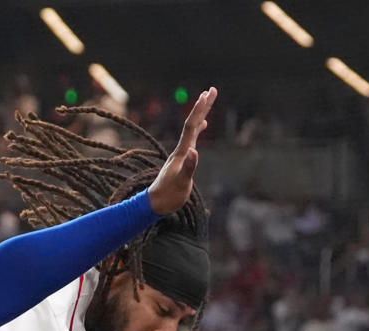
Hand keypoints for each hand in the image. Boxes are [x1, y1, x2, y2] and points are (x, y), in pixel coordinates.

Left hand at [146, 87, 213, 215]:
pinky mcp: (183, 160)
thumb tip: (195, 151)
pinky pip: (193, 139)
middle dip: (203, 106)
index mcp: (182, 151)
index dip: (199, 110)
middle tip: (212, 90)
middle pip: (193, 123)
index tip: (207, 94)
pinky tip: (203, 126)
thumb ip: (189, 167)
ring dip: (201, 114)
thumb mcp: (182, 182)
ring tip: (207, 101)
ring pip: (193, 129)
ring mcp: (182, 153)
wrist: (156, 203)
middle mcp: (181, 149)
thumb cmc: (169, 195)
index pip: (191, 126)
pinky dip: (199, 130)